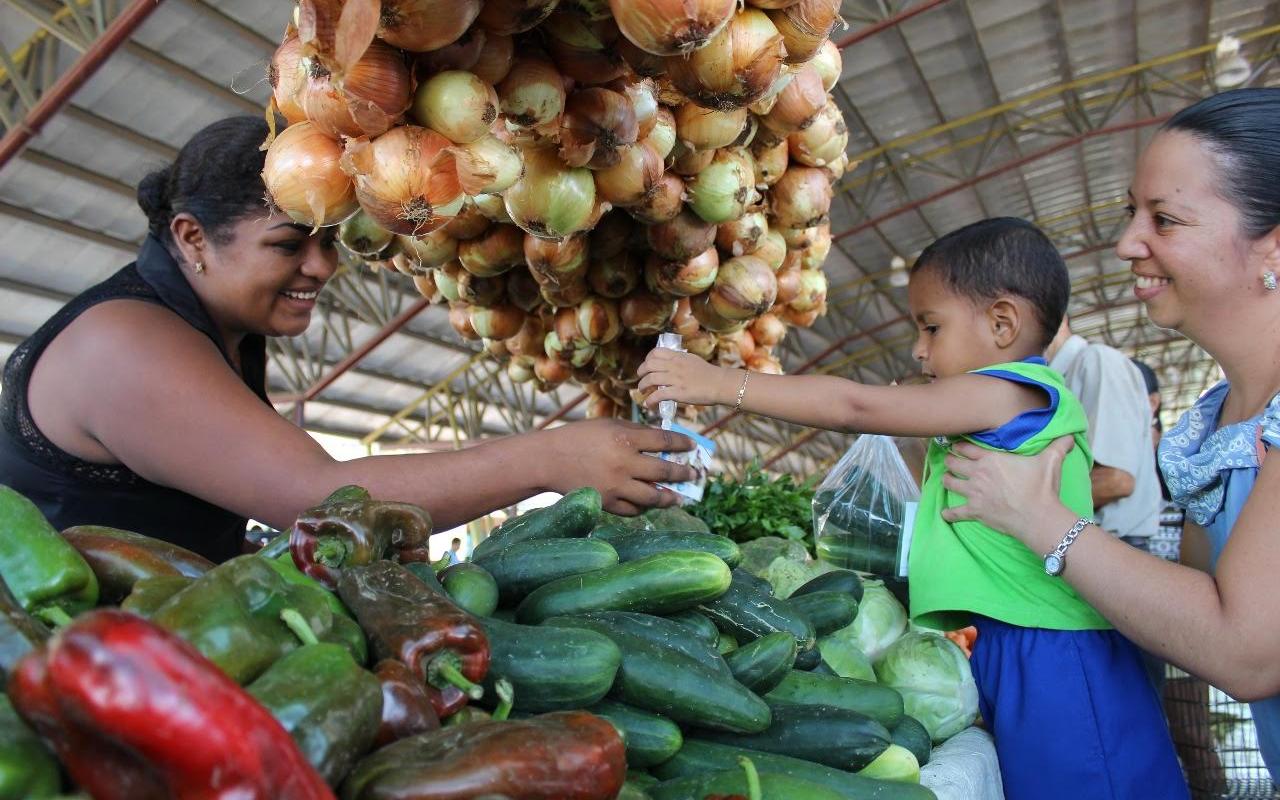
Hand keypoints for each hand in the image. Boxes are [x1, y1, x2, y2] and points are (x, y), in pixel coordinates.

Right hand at [545, 418, 696, 515]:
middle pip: (665, 471)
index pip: (664, 441)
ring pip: (653, 497)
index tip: (692, 446)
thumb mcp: (609, 424)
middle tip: (695, 474)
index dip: (682, 444)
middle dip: (684, 473)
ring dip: (671, 497)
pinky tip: (651, 503)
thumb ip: (636, 432)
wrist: (549, 460)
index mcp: (624, 438)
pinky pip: (634, 510)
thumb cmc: (580, 437)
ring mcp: (616, 486)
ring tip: (679, 497)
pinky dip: (645, 507)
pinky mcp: (607, 503)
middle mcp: (623, 463)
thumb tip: (663, 441)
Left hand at [638, 349, 737, 408]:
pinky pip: (658, 395)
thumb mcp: (692, 360)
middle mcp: (674, 366)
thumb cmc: (709, 373)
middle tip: (641, 379)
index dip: (647, 359)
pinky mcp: (678, 392)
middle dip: (641, 372)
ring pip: (650, 379)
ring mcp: (675, 379)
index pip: (656, 352)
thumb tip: (671, 363)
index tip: (647, 366)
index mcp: (678, 357)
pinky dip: (650, 400)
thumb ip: (680, 361)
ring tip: (642, 391)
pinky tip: (649, 404)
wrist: (720, 384)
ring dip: (642, 386)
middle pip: (649, 365)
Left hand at [940, 436, 1075, 549]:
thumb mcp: (1051, 461)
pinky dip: (949, 514)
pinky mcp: (974, 512)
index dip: (960, 446)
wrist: (1037, 515)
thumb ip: (1058, 446)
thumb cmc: (1041, 487)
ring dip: (947, 481)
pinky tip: (944, 514)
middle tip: (948, 461)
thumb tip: (1070, 435)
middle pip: (955, 464)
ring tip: (946, 480)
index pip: (968, 448)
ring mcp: (974, 493)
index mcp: (991, 459)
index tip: (955, 446)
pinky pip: (956, 513)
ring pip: (951, 484)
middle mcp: (978, 474)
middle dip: (950, 461)